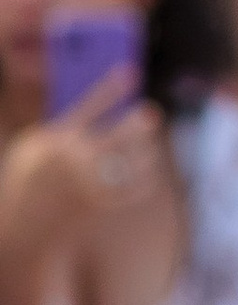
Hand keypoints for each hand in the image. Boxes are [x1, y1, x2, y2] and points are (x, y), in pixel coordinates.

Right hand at [0, 83, 164, 277]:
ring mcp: (85, 183)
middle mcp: (72, 160)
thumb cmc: (26, 186)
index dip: (111, 88)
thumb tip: (96, 109)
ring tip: (148, 150)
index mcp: (53, 140)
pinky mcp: (97, 206)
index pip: (89, 107)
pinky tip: (145, 175)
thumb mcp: (30, 153)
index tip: (133, 72)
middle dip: (138, 124)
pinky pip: (134, 188)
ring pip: (132, 162)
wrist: (18, 232)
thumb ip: (60, 130)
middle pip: (118, 135)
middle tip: (152, 114)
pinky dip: (143, 181)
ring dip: (145, 155)